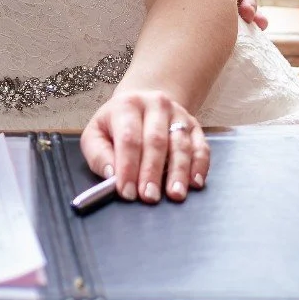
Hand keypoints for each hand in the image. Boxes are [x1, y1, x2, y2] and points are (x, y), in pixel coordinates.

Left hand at [81, 90, 207, 203]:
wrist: (141, 102)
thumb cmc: (116, 124)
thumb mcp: (97, 133)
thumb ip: (99, 154)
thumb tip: (111, 175)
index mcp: (127, 105)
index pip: (128, 138)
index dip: (128, 166)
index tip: (127, 191)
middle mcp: (155, 105)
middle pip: (156, 141)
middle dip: (152, 171)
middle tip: (149, 197)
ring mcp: (177, 114)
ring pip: (181, 144)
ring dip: (178, 172)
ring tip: (175, 194)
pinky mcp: (194, 125)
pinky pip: (201, 147)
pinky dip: (199, 166)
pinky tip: (195, 182)